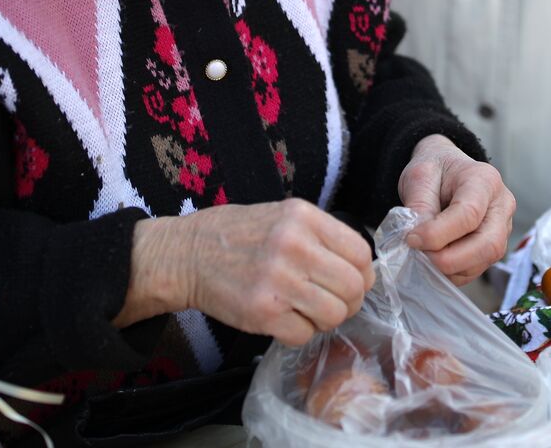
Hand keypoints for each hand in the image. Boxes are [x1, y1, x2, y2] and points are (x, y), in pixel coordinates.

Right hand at [117, 198, 373, 346]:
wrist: (187, 254)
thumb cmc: (240, 235)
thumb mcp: (284, 216)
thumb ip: (323, 236)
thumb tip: (361, 269)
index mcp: (304, 218)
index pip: (361, 253)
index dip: (364, 274)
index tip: (354, 282)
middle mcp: (294, 246)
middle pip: (353, 287)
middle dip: (350, 301)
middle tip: (334, 303)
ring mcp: (278, 280)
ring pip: (334, 314)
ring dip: (326, 320)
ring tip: (309, 312)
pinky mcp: (261, 312)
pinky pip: (304, 335)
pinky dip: (300, 333)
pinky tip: (286, 320)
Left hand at [397, 134, 514, 284]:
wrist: (448, 172)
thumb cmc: (437, 171)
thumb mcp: (420, 176)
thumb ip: (419, 206)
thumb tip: (418, 240)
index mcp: (484, 180)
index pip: (469, 214)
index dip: (438, 233)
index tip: (411, 238)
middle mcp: (501, 205)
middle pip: (488, 243)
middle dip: (450, 259)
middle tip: (420, 255)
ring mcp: (502, 227)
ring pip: (485, 260)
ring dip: (451, 268)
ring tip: (425, 256)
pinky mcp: (494, 246)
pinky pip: (478, 269)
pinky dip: (454, 272)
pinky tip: (435, 261)